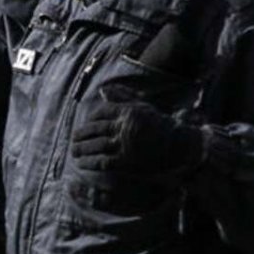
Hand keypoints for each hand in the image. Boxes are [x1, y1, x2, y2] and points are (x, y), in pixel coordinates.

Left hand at [70, 102, 208, 173]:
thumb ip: (122, 97)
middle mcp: (125, 127)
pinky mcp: (126, 162)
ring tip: (74, 151)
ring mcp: (125, 145)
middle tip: (73, 139)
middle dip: (82, 135)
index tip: (85, 124)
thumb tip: (103, 89)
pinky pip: (102, 161)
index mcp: (128, 112)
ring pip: (97, 145)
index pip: (101, 113)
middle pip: (96, 129)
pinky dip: (89, 162)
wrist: (179, 146)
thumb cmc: (160, 124)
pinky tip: (80, 163)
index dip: (90, 119)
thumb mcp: (142, 106)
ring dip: (82, 149)